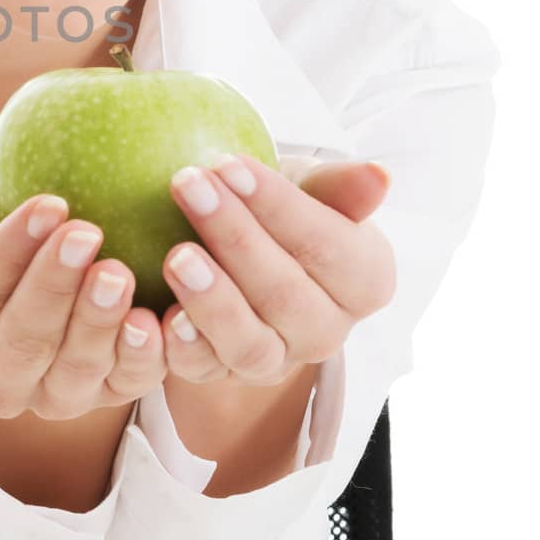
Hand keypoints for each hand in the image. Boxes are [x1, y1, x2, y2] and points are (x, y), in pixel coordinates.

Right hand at [0, 161, 166, 420]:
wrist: (49, 232)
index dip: (6, 258)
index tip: (47, 205)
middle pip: (19, 346)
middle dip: (53, 289)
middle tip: (86, 233)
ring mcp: (48, 397)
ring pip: (71, 374)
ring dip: (96, 323)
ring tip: (119, 271)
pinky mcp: (105, 396)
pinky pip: (124, 386)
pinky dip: (140, 357)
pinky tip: (151, 318)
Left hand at [159, 155, 395, 386]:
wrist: (240, 247)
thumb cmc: (279, 209)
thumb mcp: (309, 187)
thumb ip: (339, 185)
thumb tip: (379, 176)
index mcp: (365, 281)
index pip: (327, 246)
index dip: (276, 206)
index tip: (226, 162)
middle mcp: (327, 332)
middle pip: (284, 294)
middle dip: (233, 238)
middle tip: (186, 185)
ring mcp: (277, 361)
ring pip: (250, 345)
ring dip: (210, 301)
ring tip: (175, 256)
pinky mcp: (224, 377)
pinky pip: (204, 373)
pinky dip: (183, 348)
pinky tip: (160, 317)